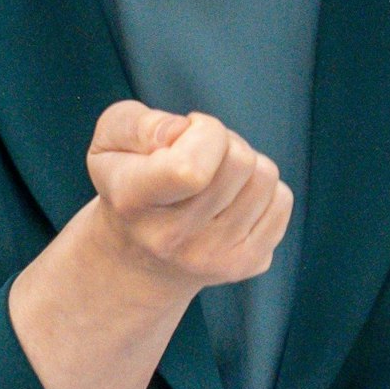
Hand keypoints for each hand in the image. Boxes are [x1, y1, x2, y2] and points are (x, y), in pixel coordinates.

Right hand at [86, 99, 294, 291]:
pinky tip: (230, 199)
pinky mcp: (246, 264)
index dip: (202, 132)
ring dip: (245, 165)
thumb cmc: (126, 183)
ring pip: (266, 177)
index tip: (184, 133)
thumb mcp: (108, 141)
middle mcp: (172, 238)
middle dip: (225, 142)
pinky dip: (261, 189)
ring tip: (214, 176)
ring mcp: (213, 257)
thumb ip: (137, 124)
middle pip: (241, 161)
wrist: (136, 259)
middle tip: (199, 154)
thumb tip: (181, 131)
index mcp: (133, 201)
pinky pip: (281, 201)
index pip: (192, 169)